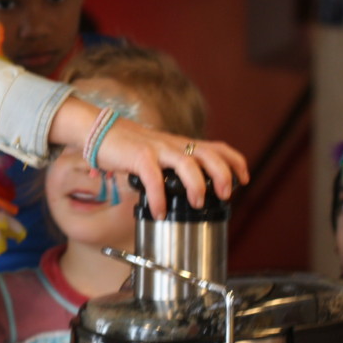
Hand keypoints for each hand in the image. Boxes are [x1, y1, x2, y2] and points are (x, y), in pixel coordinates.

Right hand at [97, 117, 247, 216]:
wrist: (98, 130)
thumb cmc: (127, 146)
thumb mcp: (157, 153)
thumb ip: (173, 166)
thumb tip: (186, 187)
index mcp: (180, 145)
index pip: (216, 147)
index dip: (234, 162)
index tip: (244, 178)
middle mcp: (173, 145)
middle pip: (208, 153)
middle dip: (223, 174)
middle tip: (226, 194)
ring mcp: (157, 149)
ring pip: (187, 162)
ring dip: (197, 185)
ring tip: (197, 204)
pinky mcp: (139, 156)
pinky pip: (154, 178)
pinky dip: (159, 197)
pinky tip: (160, 211)